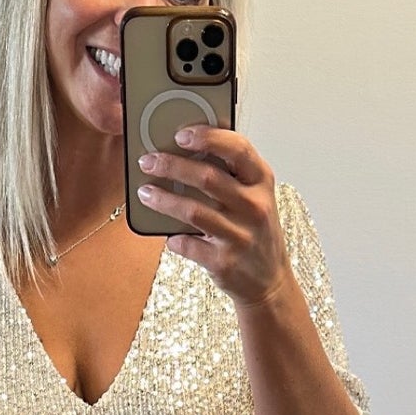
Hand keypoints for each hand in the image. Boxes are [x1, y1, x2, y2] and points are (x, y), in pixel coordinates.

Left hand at [133, 126, 292, 308]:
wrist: (269, 279)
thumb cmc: (255, 230)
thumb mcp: (255, 195)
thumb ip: (230, 173)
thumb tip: (182, 150)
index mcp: (261, 182)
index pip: (238, 149)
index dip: (208, 137)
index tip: (181, 134)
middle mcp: (254, 207)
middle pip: (207, 177)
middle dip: (171, 165)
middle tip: (148, 161)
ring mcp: (240, 236)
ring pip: (192, 211)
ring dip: (163, 199)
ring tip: (145, 192)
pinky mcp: (224, 262)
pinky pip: (187, 243)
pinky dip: (172, 238)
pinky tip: (168, 234)